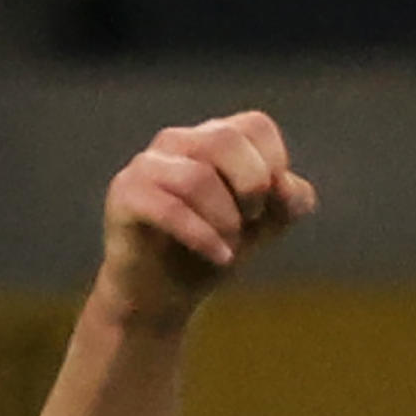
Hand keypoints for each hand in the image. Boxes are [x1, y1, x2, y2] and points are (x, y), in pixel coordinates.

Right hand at [98, 111, 316, 326]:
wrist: (165, 290)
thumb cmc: (218, 245)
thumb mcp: (268, 225)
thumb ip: (290, 201)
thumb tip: (285, 185)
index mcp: (215, 137)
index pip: (257, 126)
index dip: (276, 167)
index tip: (269, 205)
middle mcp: (179, 141)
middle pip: (226, 140)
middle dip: (253, 188)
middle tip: (250, 221)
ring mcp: (148, 165)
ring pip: (197, 177)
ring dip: (227, 220)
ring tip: (229, 245)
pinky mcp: (125, 195)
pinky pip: (169, 209)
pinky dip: (203, 238)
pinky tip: (219, 257)